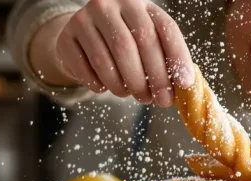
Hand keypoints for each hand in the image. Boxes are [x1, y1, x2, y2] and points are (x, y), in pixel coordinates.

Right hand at [55, 0, 194, 106]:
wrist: (82, 35)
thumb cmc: (123, 40)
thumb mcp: (146, 39)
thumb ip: (164, 56)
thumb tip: (184, 85)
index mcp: (139, 2)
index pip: (164, 28)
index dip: (177, 58)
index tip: (184, 84)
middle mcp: (111, 4)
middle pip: (137, 44)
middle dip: (152, 79)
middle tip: (157, 100)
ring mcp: (85, 18)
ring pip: (109, 59)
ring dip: (124, 85)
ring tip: (131, 95)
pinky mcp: (66, 37)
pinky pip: (85, 68)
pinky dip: (98, 84)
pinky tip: (105, 88)